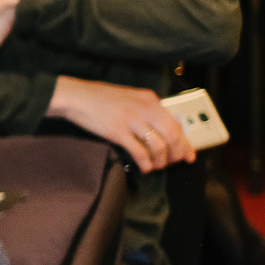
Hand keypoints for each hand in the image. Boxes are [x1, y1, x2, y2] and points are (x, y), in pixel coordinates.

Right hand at [48, 76, 195, 172]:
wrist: (75, 96)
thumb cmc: (98, 97)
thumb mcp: (128, 97)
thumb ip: (145, 109)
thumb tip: (157, 129)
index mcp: (149, 99)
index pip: (175, 123)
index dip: (185, 142)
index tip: (188, 154)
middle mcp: (145, 108)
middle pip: (172, 135)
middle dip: (177, 153)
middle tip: (173, 162)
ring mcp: (131, 120)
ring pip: (159, 145)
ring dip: (161, 160)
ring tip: (156, 166)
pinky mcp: (117, 132)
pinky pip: (139, 152)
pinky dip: (146, 163)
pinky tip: (144, 168)